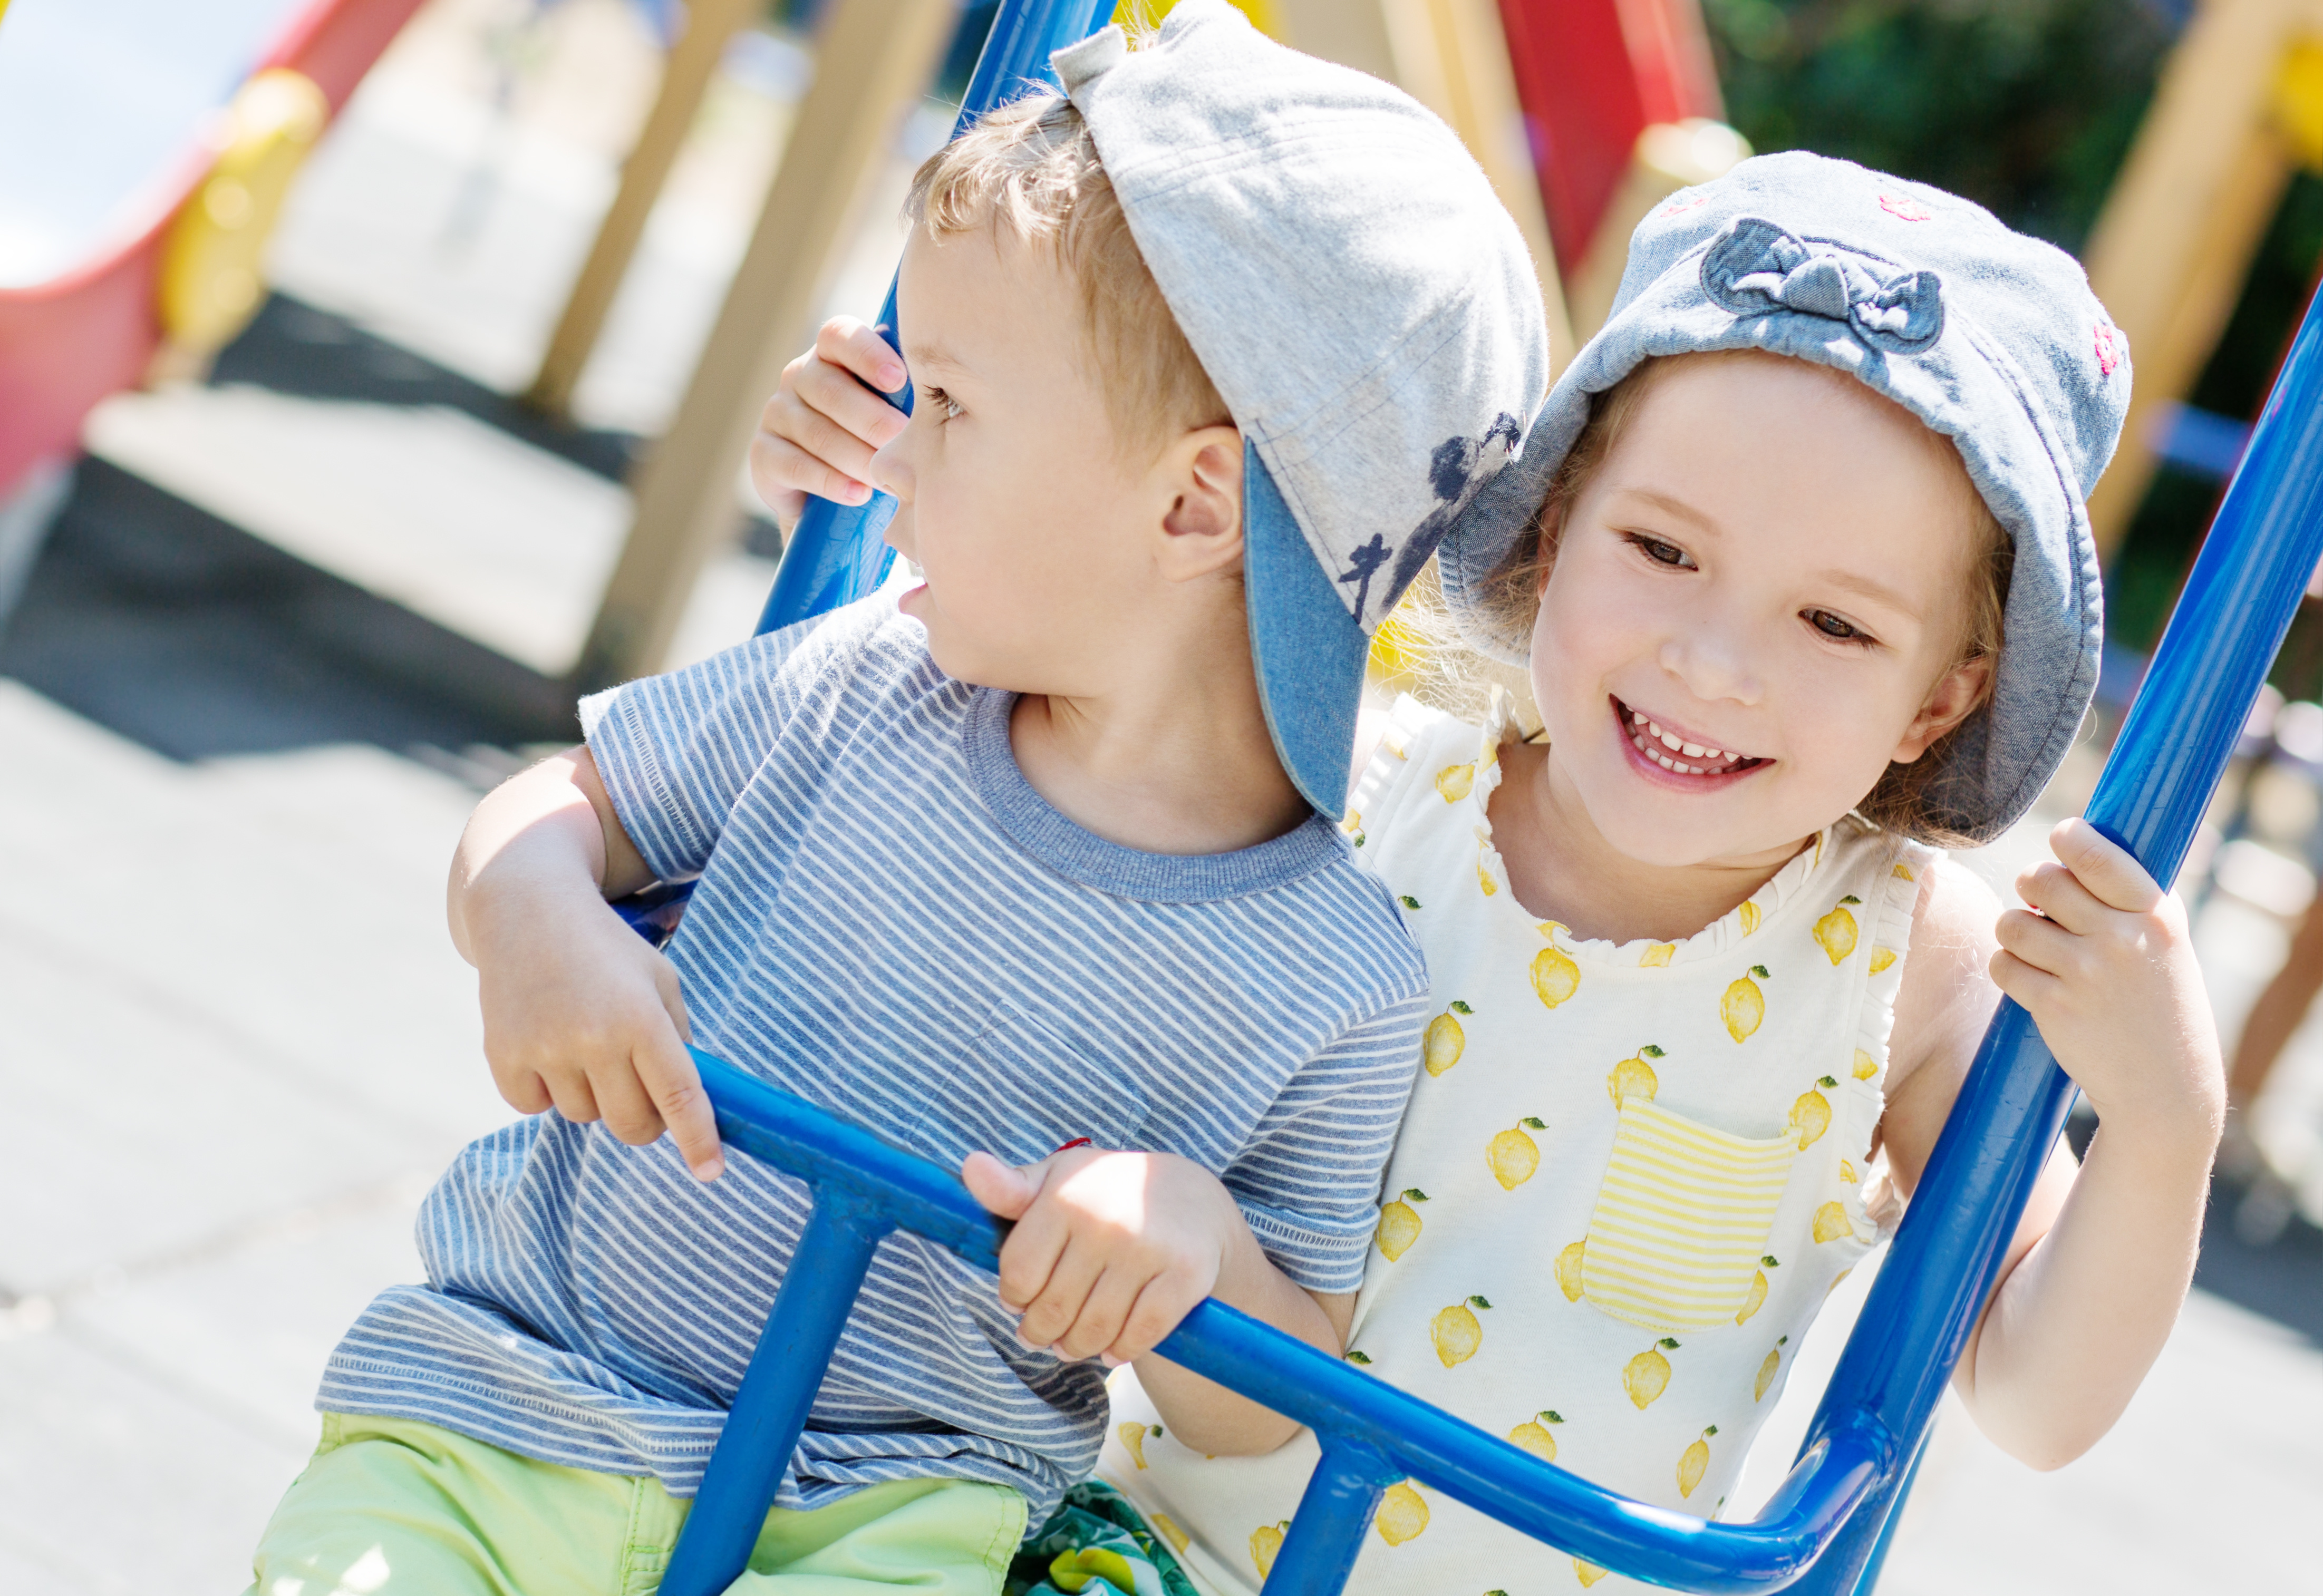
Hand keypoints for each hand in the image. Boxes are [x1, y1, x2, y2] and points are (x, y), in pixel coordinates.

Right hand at [470, 888, 723, 1180]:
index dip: (698, 1140)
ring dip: (594, 1095)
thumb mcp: (660, 980)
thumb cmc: (608, 950)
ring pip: (586, 1116)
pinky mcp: (503, 1057)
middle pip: (632, 1125)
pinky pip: (537, 1107)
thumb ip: (677, 1039)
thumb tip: (684, 1103)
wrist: (527, 912)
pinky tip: (549, 1045)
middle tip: (642, 1088)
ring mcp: (544, 1050)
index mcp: (641, 1017)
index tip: (711, 1172)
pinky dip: (548, 1090)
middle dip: (645, 1119)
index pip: (678, 1096)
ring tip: (585, 1042)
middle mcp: (592, 1038)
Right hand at [748, 316, 909, 532]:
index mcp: (833, 355)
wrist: (837, 504)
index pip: (839, 335)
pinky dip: (828, 481)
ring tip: (884, 477)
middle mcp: (800, 376)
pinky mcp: (763, 454)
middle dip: (869, 417)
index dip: (867, 354)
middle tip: (901, 439)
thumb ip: (911, 395)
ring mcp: (777, 413)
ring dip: (853, 455)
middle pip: (828, 387)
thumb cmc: (882, 445)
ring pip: (814, 430)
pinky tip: (857, 494)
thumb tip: (951, 392)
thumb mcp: (898, 415)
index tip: (899, 378)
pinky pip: (792, 464)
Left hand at [962, 1146, 1245, 1363]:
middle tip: (1040, 1335)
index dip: (1013, 1298)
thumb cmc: (1106, 1192)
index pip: (1019, 1275)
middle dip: (1040, 1333)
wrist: (1191, 1197)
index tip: (1020, 1300)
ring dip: (1076, 1348)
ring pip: (1094, 1330)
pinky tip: (1112, 1349)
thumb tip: (971, 1167)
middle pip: (1053, 1310)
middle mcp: (1105, 1222)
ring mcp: (1148, 1250)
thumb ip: (1010, 1187)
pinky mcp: (1185, 1275)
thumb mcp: (1056, 1180)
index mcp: (1066, 1197)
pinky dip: (1121, 1351)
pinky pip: (1141, 1335)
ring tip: (1071, 1345)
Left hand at [1990, 818, 2223, 1147]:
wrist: (2166, 1085)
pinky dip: (2008, 968)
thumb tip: (2087, 844)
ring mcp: (2085, 973)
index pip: (2094, 853)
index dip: (2067, 837)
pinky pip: (2002, 964)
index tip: (2061, 841)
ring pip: (2011, 922)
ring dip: (2015, 931)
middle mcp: (2120, 939)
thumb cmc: (2163, 1004)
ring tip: (2039, 948)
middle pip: (2039, 880)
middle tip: (2041, 903)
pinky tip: (2031, 979)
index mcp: (2154, 914)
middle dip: (2031, 885)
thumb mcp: (2169, 942)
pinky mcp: (2054, 1006)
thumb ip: (2135, 897)